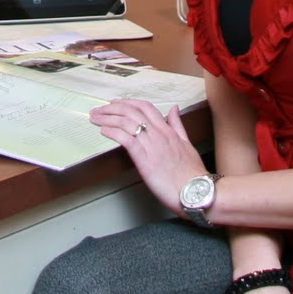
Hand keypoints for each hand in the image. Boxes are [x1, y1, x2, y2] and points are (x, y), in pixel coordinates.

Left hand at [90, 99, 207, 215]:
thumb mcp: (187, 143)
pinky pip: (127, 140)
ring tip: (95, 118)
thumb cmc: (192, 172)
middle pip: (132, 111)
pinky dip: (113, 132)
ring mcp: (152, 146)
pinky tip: (103, 130)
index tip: (115, 103)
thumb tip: (174, 108)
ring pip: (127, 123)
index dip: (128, 102)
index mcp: (168, 130)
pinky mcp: (145, 160)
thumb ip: (177, 125)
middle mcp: (159, 134)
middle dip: (112, 108)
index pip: (146, 107)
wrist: (196, 191)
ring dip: (108, 118)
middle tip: (98, 110)